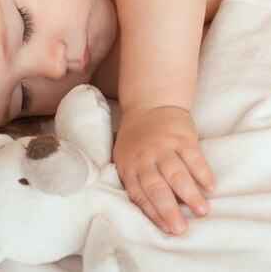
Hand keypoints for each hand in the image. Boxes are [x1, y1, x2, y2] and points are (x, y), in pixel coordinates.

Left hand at [113, 106, 215, 234]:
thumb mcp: (124, 156)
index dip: (153, 214)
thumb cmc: (137, 138)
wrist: (149, 104)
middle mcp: (144, 157)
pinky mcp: (181, 137)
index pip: (139, 195)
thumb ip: (133, 179)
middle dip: (168, 210)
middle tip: (181, 229)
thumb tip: (149, 211)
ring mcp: (163, 146)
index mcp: (128, 166)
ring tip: (202, 211)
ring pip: (176, 174)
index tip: (166, 229)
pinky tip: (210, 187)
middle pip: (156, 187)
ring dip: (190, 194)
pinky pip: (193, 158)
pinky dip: (202, 173)